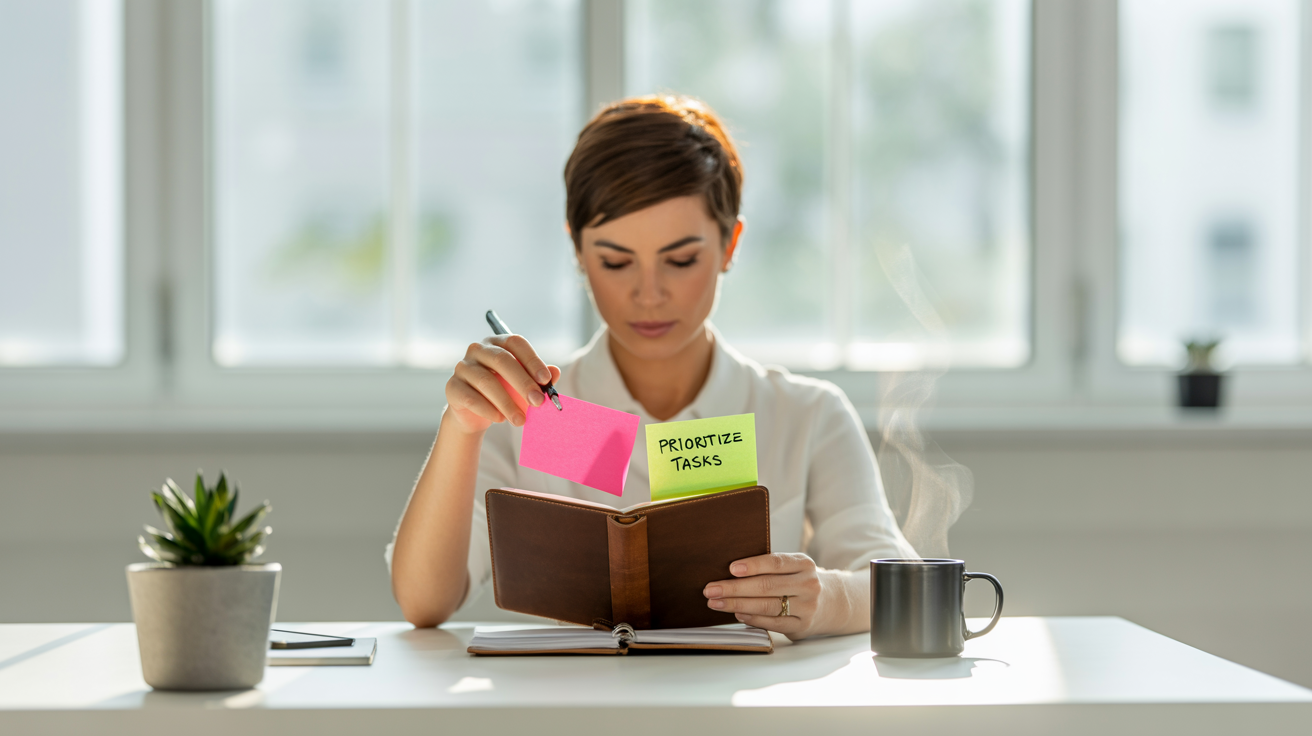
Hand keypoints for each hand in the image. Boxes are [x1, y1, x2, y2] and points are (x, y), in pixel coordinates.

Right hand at [445, 334, 560, 434]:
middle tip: (538, 402)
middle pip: (502, 360)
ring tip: (521, 420)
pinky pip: (471, 397)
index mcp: (498, 343)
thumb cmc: (504, 392)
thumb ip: (539, 379)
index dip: (532, 360)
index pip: (516, 343)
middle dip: (523, 383)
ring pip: (486, 381)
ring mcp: (463, 366)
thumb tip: (555, 372)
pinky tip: (500, 419)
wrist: (475, 412)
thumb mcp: (524, 385)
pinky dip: (488, 410)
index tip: (546, 380)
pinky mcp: (452, 386)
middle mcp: (478, 349)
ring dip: (507, 402)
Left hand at [703, 553, 854, 640]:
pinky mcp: (801, 626)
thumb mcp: (794, 567)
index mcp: (804, 564)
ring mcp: (807, 607)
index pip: (775, 563)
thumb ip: (771, 567)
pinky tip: (737, 614)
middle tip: (711, 589)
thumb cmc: (801, 581)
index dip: (752, 565)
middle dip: (734, 588)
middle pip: (766, 586)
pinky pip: (772, 622)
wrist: (833, 603)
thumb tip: (731, 571)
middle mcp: (808, 585)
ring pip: (767, 605)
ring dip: (737, 604)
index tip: (730, 568)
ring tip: (717, 602)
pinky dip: (752, 618)